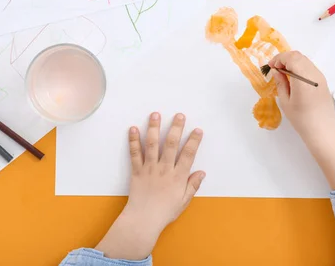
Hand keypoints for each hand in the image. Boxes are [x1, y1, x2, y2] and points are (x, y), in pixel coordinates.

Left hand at [95, 112, 204, 259]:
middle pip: (171, 144)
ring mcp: (150, 169)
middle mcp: (164, 169)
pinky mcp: (137, 171)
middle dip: (176, 128)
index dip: (194, 141)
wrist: (143, 221)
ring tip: (155, 114)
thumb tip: (201, 172)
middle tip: (179, 115)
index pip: (188, 155)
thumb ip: (193, 185)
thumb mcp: (184, 201)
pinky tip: (133, 129)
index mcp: (178, 177)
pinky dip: (133, 141)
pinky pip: (135, 154)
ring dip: (154, 128)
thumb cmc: (164, 212)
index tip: (197, 130)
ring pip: (152, 145)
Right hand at [268, 51, 334, 140]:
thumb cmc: (301, 119)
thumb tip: (276, 71)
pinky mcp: (323, 80)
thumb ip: (281, 83)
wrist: (322, 129)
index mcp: (304, 79)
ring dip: (292, 62)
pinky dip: (299, 67)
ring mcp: (320, 76)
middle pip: (298, 56)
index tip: (271, 66)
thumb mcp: (286, 102)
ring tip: (283, 73)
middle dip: (284, 58)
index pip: (291, 58)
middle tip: (275, 68)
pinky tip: (293, 77)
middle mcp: (314, 74)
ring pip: (304, 60)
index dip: (279, 59)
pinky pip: (309, 67)